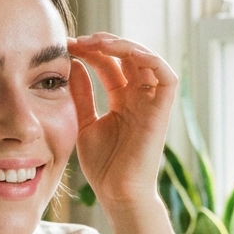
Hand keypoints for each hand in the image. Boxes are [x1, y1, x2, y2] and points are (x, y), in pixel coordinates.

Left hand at [68, 33, 177, 207]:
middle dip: (104, 43)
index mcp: (122, 100)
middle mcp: (139, 97)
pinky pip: (166, 76)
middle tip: (79, 40)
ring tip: (97, 42)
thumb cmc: (103, 166)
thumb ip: (81, 94)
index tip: (66, 46)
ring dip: (123, 45)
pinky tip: (123, 52)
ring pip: (147, 59)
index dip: (90, 51)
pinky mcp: (163, 110)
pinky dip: (149, 58)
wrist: (117, 193)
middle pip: (127, 57)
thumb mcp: (83, 122)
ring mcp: (152, 103)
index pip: (109, 64)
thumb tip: (73, 64)